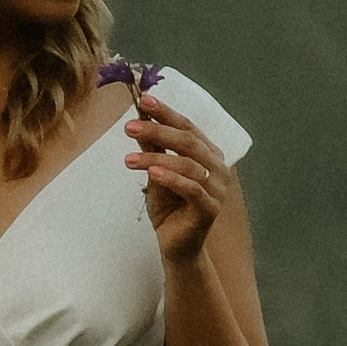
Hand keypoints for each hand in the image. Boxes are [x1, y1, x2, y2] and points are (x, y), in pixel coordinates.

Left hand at [125, 91, 229, 267]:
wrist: (176, 245)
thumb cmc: (169, 206)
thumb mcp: (156, 171)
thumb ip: (152, 146)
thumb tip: (139, 117)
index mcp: (208, 153)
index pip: (187, 126)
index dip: (166, 112)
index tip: (143, 101)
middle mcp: (217, 167)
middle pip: (188, 141)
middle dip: (158, 130)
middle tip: (129, 127)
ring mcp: (217, 189)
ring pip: (188, 164)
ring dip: (156, 157)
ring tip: (129, 160)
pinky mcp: (210, 209)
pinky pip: (191, 188)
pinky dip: (171, 178)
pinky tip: (152, 172)